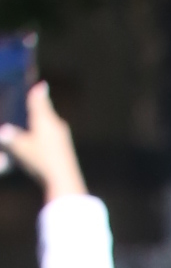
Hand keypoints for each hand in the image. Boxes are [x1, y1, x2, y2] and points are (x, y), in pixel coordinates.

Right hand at [0, 82, 84, 207]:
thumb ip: (10, 138)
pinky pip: (56, 135)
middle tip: (37, 100)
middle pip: (47, 110)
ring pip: (52, 123)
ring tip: (38, 121)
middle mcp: (56, 124)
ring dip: (45, 121)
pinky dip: (49, 134)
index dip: (38, 91)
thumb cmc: (41, 161)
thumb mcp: (20, 148)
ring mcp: (64, 137)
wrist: (64, 182)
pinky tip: (45, 140)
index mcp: (44, 118)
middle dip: (41, 106)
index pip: (40, 99)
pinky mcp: (67, 149)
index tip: (42, 85)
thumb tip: (2, 133)